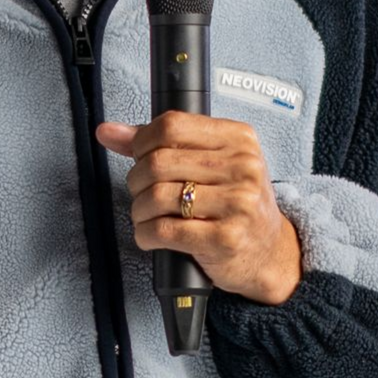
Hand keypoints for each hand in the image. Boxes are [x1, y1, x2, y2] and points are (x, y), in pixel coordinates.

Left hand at [94, 111, 303, 304]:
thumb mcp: (212, 163)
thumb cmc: (236, 204)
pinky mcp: (225, 239)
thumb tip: (109, 131)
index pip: (172, 125)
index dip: (142, 142)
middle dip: (137, 180)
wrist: (268, 252)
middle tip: (141, 192)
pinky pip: (164, 231)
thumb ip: (160, 143)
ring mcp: (237, 204)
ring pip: (157, 196)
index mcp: (239, 139)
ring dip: (139, 210)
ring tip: (146, 215)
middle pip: (159, 161)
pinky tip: (151, 235)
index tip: (139, 157)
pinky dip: (145, 235)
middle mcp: (243, 167)